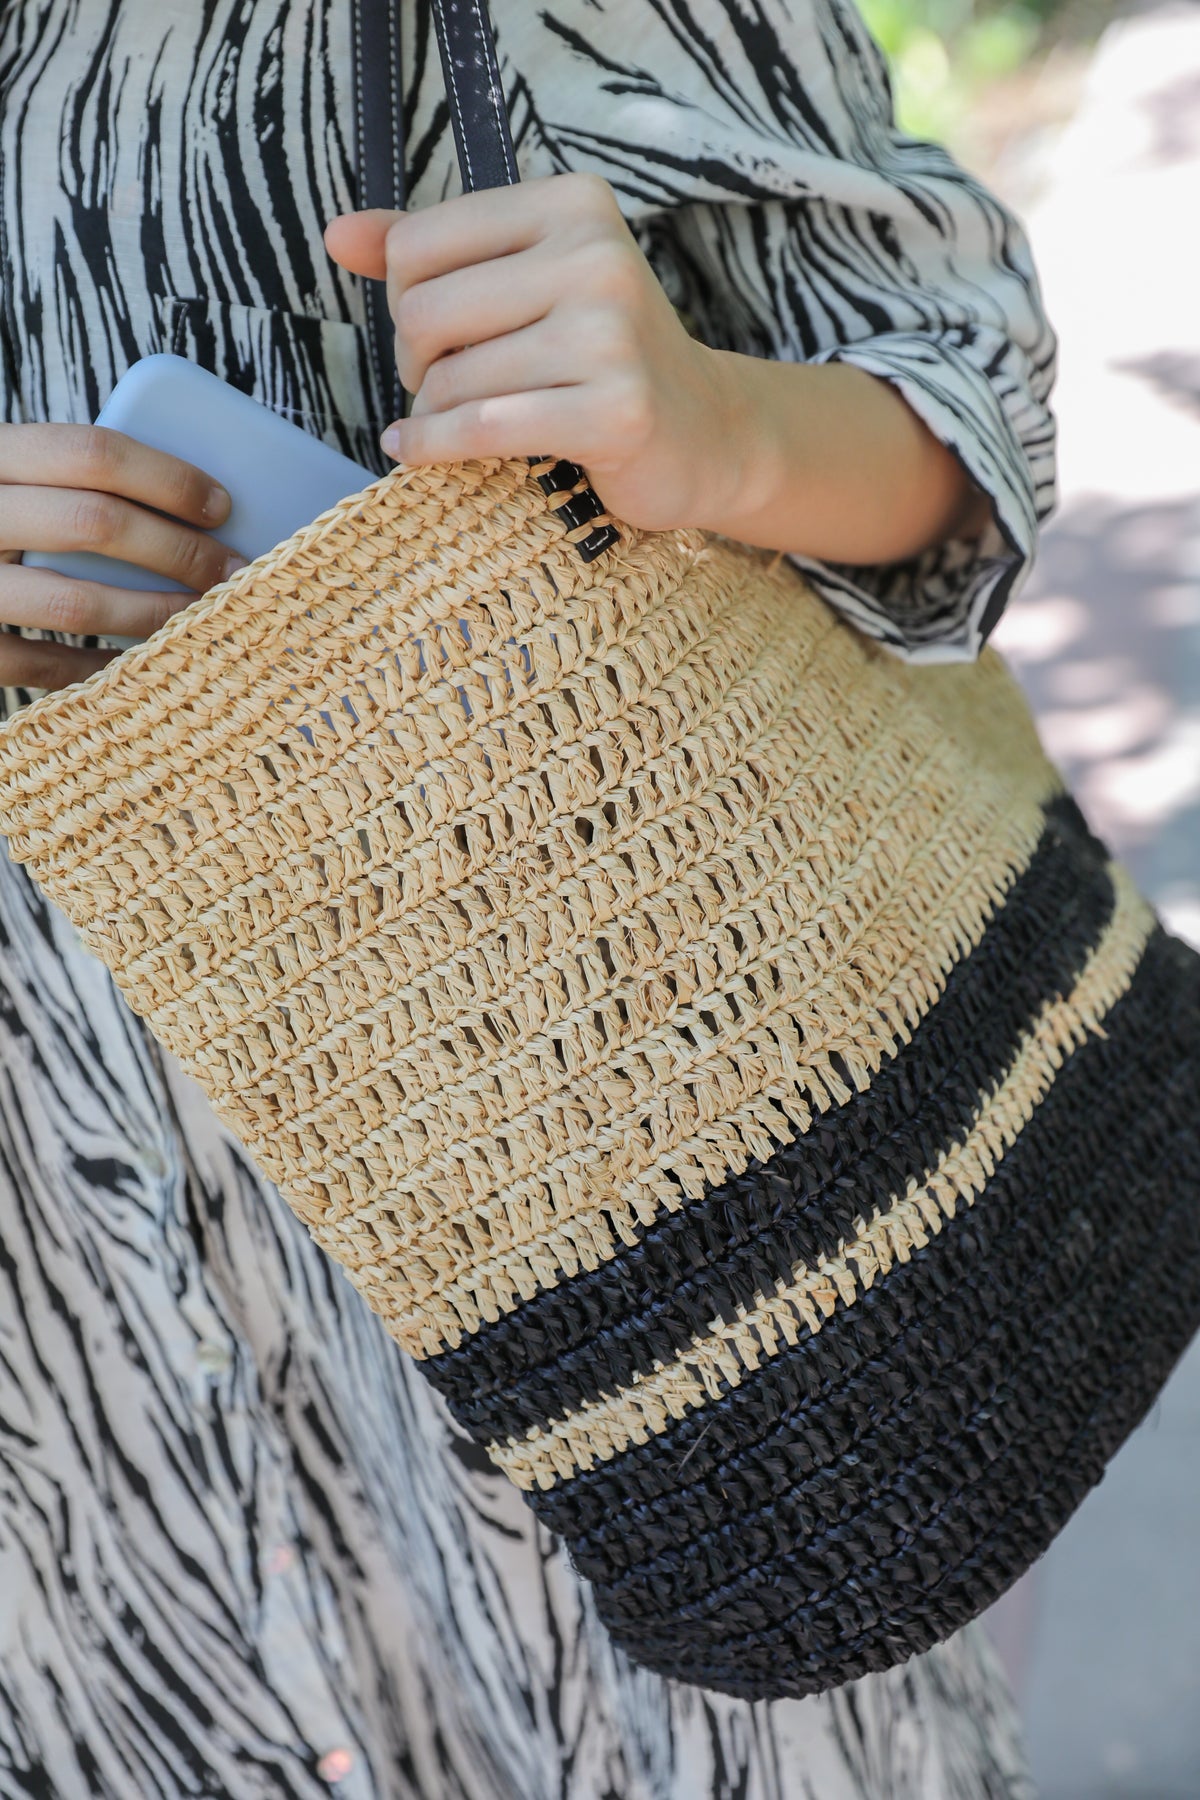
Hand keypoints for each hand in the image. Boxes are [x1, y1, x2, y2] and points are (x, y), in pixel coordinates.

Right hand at [0, 423, 245, 691]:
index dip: (166, 477)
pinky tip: (140, 665)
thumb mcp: (12, 482)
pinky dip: (99, 669)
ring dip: (154, 614)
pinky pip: (42, 666)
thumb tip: (199, 512)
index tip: (221, 505)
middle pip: (96, 523)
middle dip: (180, 550)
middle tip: (232, 570)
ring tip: (201, 618)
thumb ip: (73, 484)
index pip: (90, 452)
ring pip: (75, 602)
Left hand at [323, 173, 744, 532]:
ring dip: (433, 412)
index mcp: (574, 206)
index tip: (434, 333)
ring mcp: (610, 337)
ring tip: (456, 421)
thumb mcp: (527, 281)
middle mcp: (597, 258)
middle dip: (415, 362)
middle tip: (441, 384)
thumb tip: (337, 235)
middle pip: (423, 312)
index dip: (402, 298)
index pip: (417, 244)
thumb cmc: (602, 356)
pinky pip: (481, 430)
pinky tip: (415, 450)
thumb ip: (434, 252)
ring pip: (450, 380)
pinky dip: (433, 446)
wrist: (706, 433)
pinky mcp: (614, 412)